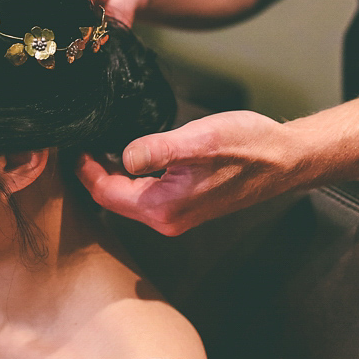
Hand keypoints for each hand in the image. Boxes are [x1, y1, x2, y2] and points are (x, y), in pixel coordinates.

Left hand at [76, 110, 306, 234]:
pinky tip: (129, 154)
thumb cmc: (249, 147)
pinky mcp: (186, 203)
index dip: (85, 169)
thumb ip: (159, 149)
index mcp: (164, 208)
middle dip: (92, 173)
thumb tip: (123, 157)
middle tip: (78, 141)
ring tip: (96, 143)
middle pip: (113, 199)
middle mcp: (167, 218)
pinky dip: (130, 176)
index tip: (72, 144)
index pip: (106, 194)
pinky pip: (145, 193)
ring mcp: (177, 213)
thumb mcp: (200, 140)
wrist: (286, 159)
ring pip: (128, 197)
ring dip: (110, 174)